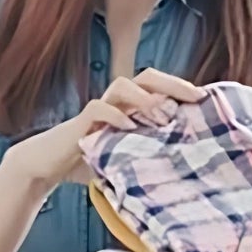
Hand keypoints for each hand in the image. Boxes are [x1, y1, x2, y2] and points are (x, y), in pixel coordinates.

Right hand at [2, 69, 204, 192]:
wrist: (46, 166)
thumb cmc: (86, 163)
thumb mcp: (124, 160)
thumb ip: (146, 157)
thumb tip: (183, 173)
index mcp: (129, 109)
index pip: (158, 89)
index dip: (181, 90)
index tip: (205, 101)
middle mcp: (115, 104)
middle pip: (146, 78)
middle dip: (172, 83)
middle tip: (194, 96)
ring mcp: (98, 110)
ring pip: (123, 85)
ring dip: (145, 96)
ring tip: (162, 113)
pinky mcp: (81, 122)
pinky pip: (98, 108)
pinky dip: (116, 115)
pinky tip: (129, 127)